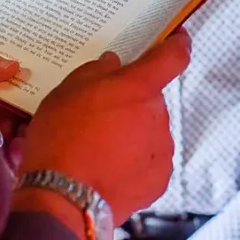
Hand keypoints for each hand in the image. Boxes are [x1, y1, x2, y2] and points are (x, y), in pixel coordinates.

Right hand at [19, 30, 190, 221]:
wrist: (64, 199)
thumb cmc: (62, 139)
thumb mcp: (66, 92)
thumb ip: (95, 72)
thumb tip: (113, 65)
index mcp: (139, 87)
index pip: (172, 57)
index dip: (177, 45)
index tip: (177, 40)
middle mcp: (158, 115)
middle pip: (151, 100)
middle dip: (131, 105)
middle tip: (99, 120)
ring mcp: (162, 149)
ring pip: (150, 131)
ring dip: (132, 135)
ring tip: (99, 152)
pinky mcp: (160, 179)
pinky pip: (150, 161)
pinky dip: (134, 163)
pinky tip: (109, 170)